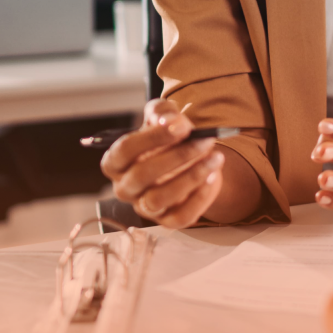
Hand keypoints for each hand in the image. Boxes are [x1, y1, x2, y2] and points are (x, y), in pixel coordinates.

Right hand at [99, 99, 223, 227]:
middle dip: (178, 155)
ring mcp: (144, 207)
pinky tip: (213, 176)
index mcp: (116, 162)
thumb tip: (169, 120)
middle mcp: (125, 188)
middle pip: (142, 175)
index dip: (153, 137)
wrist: (191, 159)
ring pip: (159, 199)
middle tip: (206, 140)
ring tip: (216, 157)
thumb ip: (162, 112)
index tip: (183, 126)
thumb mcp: (164, 117)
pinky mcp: (167, 220)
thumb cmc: (170, 137)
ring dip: (192, 176)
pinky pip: (181, 216)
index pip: (125, 150)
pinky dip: (200, 197)